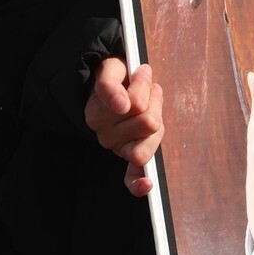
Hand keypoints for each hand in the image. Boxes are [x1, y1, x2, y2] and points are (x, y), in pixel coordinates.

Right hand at [84, 57, 163, 196]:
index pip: (135, 103)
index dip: (143, 86)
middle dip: (153, 100)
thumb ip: (109, 85)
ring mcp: (117, 148)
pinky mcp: (128, 156)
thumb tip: (121, 106)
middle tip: (147, 87)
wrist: (114, 82)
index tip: (141, 72)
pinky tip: (146, 184)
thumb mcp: (109, 70)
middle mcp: (103, 135)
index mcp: (96, 114)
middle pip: (148, 122)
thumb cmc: (116, 77)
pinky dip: (138, 183)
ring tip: (151, 105)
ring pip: (149, 141)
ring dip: (157, 120)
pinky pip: (131, 176)